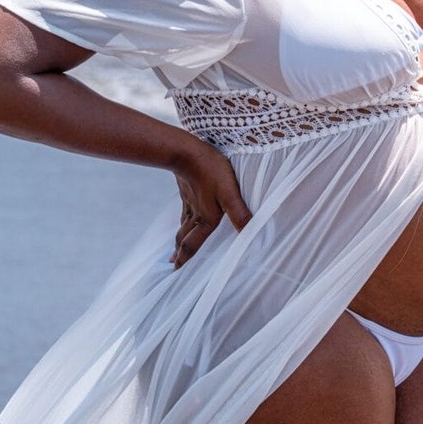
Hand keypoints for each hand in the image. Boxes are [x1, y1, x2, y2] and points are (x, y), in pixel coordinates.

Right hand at [169, 138, 251, 267]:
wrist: (186, 152)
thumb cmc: (211, 171)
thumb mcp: (229, 193)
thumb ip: (239, 213)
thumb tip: (249, 233)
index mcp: (205, 219)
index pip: (193, 244)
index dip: (186, 259)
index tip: (176, 272)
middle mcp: (195, 214)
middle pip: (184, 238)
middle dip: (179, 252)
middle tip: (172, 265)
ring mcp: (189, 201)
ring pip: (183, 225)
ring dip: (179, 238)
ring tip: (175, 247)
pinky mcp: (186, 190)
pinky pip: (183, 210)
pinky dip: (182, 219)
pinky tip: (183, 217)